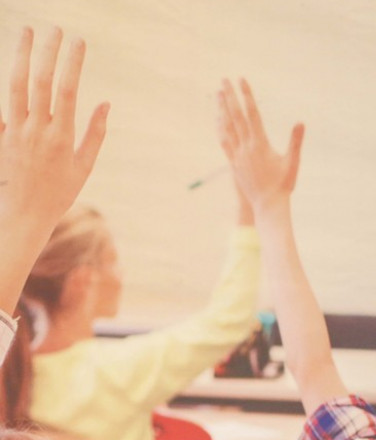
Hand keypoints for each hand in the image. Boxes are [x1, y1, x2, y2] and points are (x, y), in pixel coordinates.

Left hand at [0, 27, 108, 231]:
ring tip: (28, 32)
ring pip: (17, 84)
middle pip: (41, 81)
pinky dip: (14, 79)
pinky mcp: (3, 133)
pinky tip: (18, 62)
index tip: (79, 41)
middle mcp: (35, 130)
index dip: (72, 63)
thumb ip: (95, 133)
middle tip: (55, 28)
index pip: (67, 91)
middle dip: (48, 51)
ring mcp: (15, 130)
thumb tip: (105, 103)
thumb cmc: (60, 192)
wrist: (23, 213)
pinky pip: (7, 100)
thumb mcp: (84, 166)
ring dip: (22, 55)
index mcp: (60, 137)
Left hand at [217, 78, 304, 216]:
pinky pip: (224, 140)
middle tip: (224, 79)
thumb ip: (296, 141)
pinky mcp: (233, 162)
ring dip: (222, 109)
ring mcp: (237, 155)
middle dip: (229, 96)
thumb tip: (300, 122)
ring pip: (226, 127)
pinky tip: (218, 118)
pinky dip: (220, 127)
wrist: (267, 204)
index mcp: (260, 144)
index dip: (247, 96)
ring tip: (218, 93)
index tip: (242, 80)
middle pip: (235, 116)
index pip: (252, 114)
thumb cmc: (283, 184)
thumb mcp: (293, 162)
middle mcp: (246, 147)